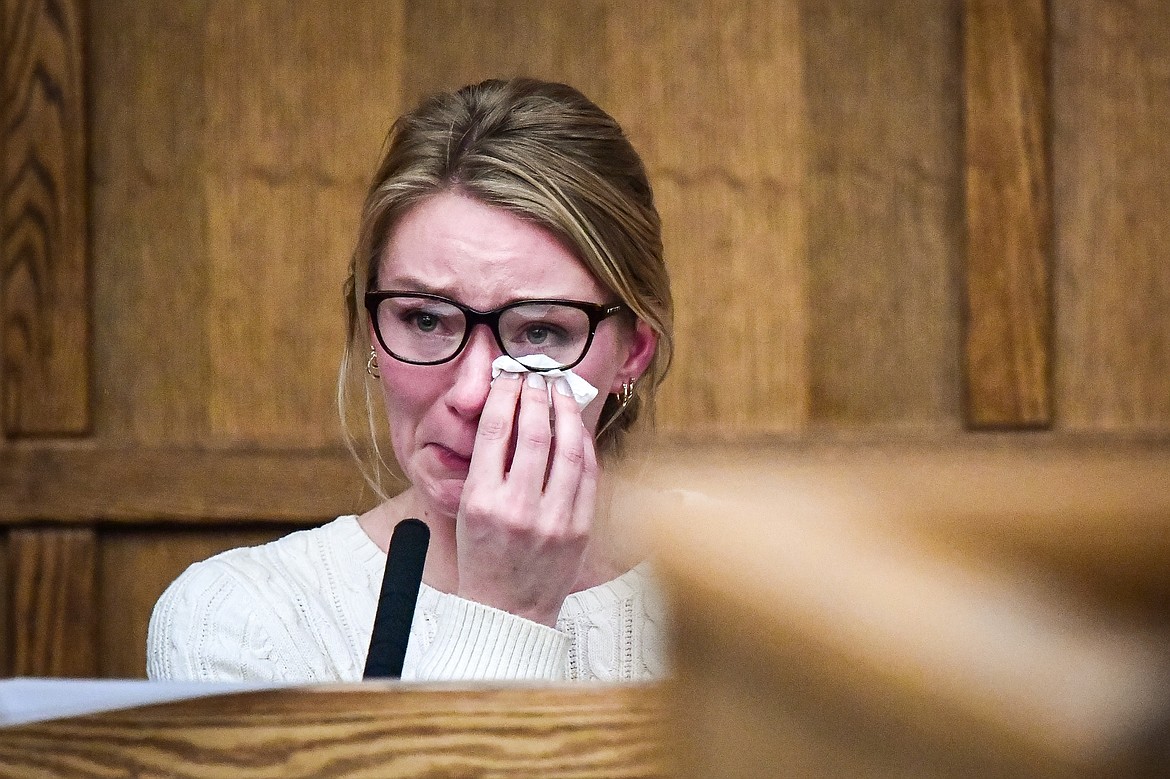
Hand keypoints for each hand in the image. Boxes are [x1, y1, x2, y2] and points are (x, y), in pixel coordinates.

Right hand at [454, 370, 598, 626]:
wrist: (507, 612)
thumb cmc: (482, 557)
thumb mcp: (466, 510)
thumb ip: (486, 465)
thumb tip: (509, 412)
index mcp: (481, 500)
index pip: (496, 431)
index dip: (506, 395)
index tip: (511, 376)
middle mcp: (517, 508)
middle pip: (534, 432)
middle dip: (538, 396)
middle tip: (537, 376)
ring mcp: (553, 519)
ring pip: (567, 449)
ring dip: (566, 411)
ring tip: (561, 390)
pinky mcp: (579, 529)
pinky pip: (588, 474)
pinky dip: (584, 444)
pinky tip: (577, 426)